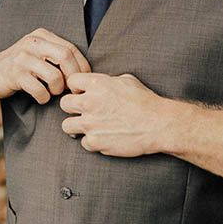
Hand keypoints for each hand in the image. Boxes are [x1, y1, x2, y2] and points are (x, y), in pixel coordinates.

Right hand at [0, 28, 90, 103]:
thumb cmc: (19, 68)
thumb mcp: (37, 55)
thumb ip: (56, 56)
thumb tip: (84, 72)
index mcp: (41, 35)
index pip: (71, 48)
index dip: (81, 66)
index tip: (82, 80)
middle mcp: (32, 42)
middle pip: (65, 57)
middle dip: (73, 77)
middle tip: (72, 89)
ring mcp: (22, 57)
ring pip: (54, 74)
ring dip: (58, 89)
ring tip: (53, 92)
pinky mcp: (15, 73)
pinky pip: (39, 88)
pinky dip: (44, 97)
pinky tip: (40, 97)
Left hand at [59, 72, 173, 155]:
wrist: (158, 125)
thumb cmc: (145, 101)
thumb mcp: (126, 81)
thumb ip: (106, 81)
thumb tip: (99, 83)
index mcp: (97, 84)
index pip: (71, 81)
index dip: (77, 87)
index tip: (83, 93)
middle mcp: (89, 102)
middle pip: (64, 103)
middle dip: (73, 107)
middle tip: (84, 112)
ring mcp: (90, 123)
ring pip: (66, 125)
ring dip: (77, 126)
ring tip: (88, 127)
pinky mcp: (95, 141)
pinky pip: (83, 142)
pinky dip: (92, 142)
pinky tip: (103, 138)